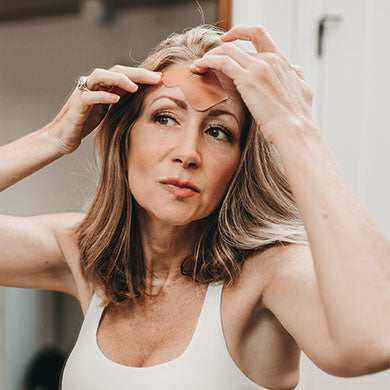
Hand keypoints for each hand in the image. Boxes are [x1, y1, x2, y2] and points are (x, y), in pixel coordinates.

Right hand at [47, 65, 161, 154]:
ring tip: (136, 87)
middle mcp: (92, 85)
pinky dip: (103, 96)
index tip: (161, 78)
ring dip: (119, 79)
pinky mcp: (76, 106)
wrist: (61, 138)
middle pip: (115, 70)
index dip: (142, 74)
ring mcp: (82, 93)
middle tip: (156, 78)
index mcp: (102, 86)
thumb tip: (142, 93)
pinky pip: (89, 96)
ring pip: (100, 76)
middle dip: (137, 73)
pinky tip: (116, 99)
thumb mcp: (108, 111)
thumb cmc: (84, 124)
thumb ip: (120, 99)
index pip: (124, 74)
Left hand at [190, 25, 313, 143]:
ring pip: (226, 50)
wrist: (295, 130)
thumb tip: (295, 70)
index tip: (227, 39)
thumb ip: (297, 78)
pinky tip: (197, 68)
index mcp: (282, 61)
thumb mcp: (304, 91)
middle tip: (205, 61)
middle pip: (236, 45)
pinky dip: (207, 62)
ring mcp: (259, 67)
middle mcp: (270, 59)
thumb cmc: (297, 118)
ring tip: (197, 66)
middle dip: (217, 51)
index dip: (240, 32)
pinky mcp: (247, 79)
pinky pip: (221, 62)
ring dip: (208, 56)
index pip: (259, 34)